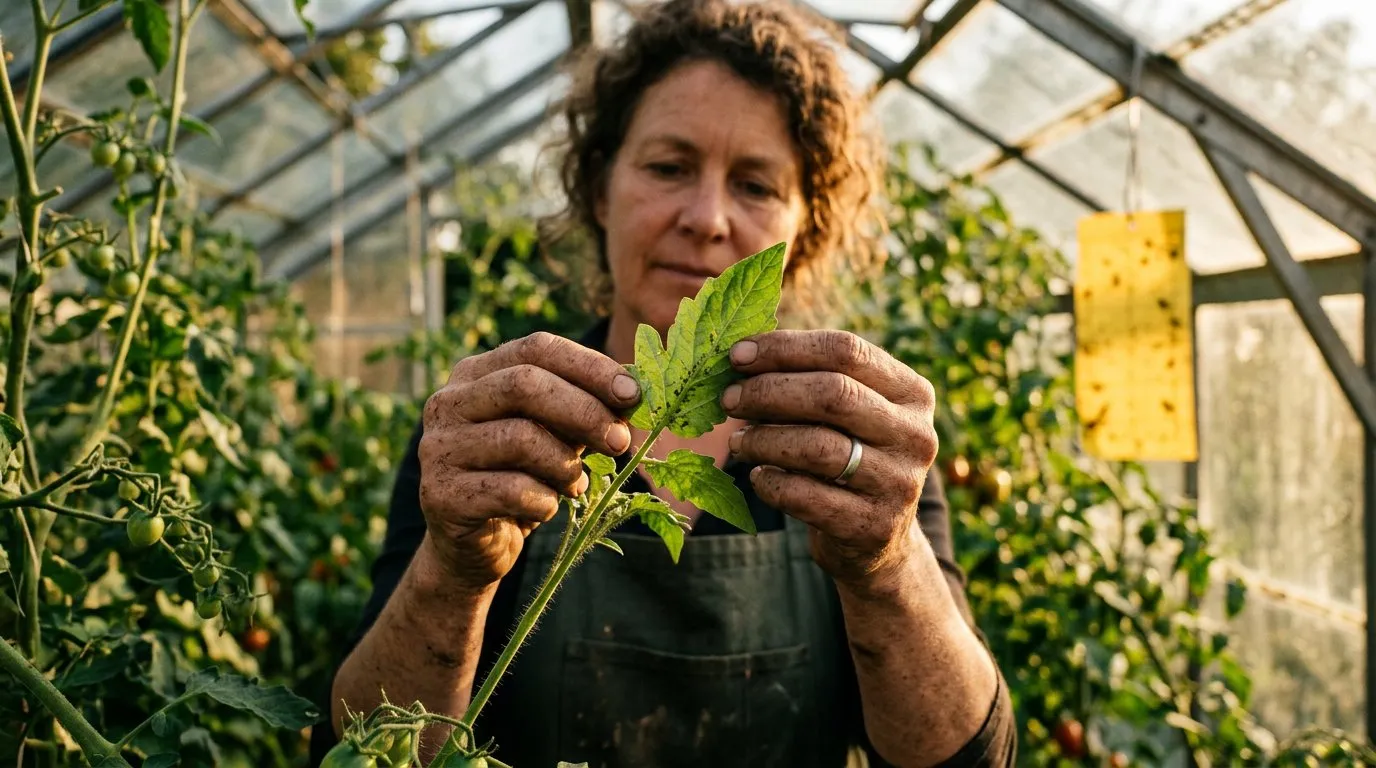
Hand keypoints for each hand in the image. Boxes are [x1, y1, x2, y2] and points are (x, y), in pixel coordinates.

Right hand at [417, 332, 640, 588]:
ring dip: (565, 464)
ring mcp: (439, 448)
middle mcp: (448, 403)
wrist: (475, 544)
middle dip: (584, 411)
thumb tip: (633, 390)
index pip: (536, 349)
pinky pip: (512, 490)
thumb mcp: (555, 433)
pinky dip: (545, 500)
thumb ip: (584, 407)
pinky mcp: (442, 495)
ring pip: (521, 439)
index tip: (632, 393)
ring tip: (576, 483)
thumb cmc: (521, 476)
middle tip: (621, 441)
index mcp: (475, 373)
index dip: (589, 367)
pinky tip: (549, 506)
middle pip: (525, 386)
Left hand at [720, 329, 937, 587]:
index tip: (737, 355)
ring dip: (763, 439)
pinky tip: (758, 476)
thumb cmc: (848, 457)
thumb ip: (811, 379)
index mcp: (912, 392)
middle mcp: (915, 435)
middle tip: (728, 399)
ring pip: (817, 447)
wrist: (876, 539)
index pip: (846, 351)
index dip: (785, 348)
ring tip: (738, 441)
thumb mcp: (848, 414)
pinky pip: (804, 496)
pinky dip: (770, 482)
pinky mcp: (873, 526)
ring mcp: (899, 483)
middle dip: (768, 392)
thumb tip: (741, 355)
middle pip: (833, 394)